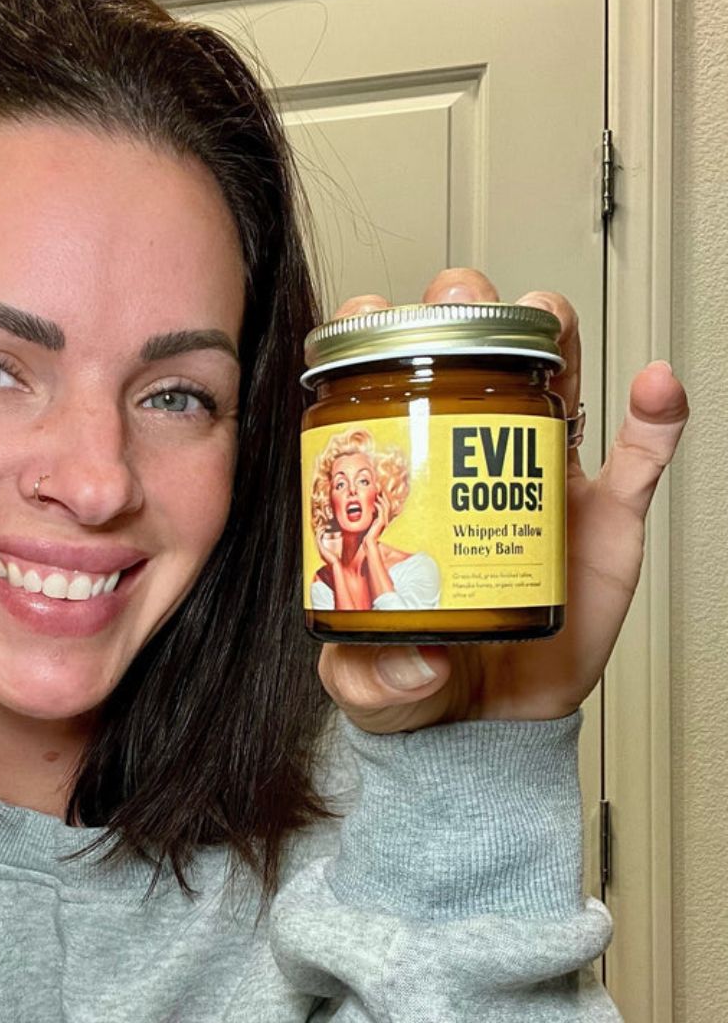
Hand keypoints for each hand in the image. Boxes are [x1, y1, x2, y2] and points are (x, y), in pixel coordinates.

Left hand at [318, 268, 688, 732]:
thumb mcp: (368, 681)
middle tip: (456, 301)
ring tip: (544, 313)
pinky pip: (639, 462)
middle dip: (466, 316)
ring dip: (552, 336)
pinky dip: (657, 421)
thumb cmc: (418, 676)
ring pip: (557, 387)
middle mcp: (477, 468)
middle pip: (476, 364)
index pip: (389, 395)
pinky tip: (656, 388)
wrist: (488, 722)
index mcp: (412, 486)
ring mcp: (544, 485)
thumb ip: (374, 677)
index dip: (378, 342)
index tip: (365, 317)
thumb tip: (417, 662)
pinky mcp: (604, 521)